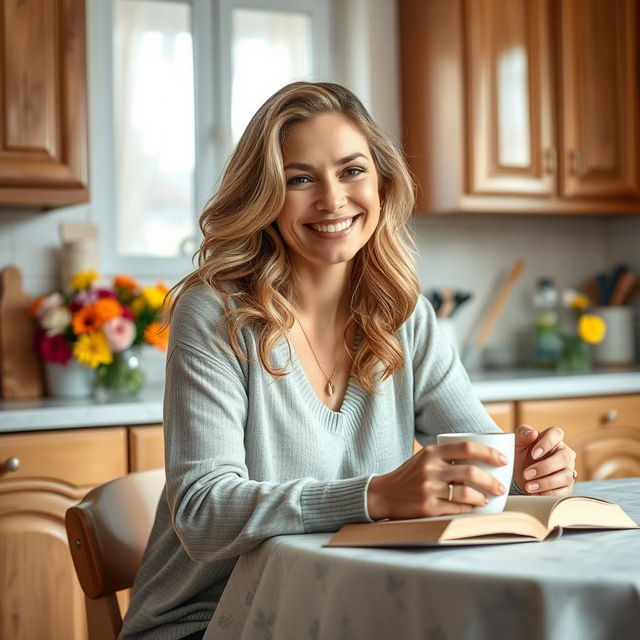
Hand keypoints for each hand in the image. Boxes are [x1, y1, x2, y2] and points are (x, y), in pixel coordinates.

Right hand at [367, 442, 508, 519]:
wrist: (384, 494)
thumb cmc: (410, 475)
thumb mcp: (424, 458)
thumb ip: (447, 457)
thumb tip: (483, 459)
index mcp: (431, 452)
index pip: (467, 447)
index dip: (489, 453)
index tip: (503, 460)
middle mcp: (430, 468)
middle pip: (471, 472)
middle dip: (492, 481)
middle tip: (500, 487)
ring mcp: (428, 489)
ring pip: (467, 493)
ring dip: (482, 497)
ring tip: (487, 498)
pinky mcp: (428, 508)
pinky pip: (457, 508)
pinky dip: (469, 508)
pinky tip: (473, 507)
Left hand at [514, 424, 576, 495]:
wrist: (519, 474)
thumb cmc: (521, 454)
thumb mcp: (517, 442)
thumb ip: (522, 434)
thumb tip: (532, 434)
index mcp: (553, 438)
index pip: (556, 433)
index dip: (546, 443)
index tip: (533, 454)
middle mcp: (564, 453)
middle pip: (563, 458)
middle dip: (544, 468)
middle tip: (526, 474)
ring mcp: (568, 470)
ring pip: (566, 476)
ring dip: (546, 483)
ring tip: (529, 487)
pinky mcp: (567, 487)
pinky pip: (565, 492)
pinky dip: (550, 494)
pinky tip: (536, 494)